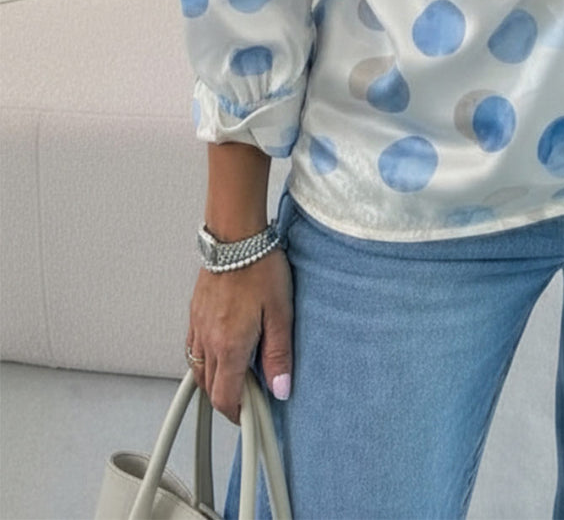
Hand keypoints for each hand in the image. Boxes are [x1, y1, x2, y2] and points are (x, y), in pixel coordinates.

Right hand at [185, 249, 292, 423]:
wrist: (235, 235)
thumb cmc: (260, 267)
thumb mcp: (281, 313)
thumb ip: (278, 354)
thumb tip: (280, 389)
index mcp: (229, 346)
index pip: (225, 398)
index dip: (237, 414)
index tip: (251, 417)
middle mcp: (208, 340)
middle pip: (210, 388)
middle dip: (228, 399)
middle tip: (251, 397)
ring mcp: (198, 325)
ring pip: (198, 369)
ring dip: (215, 381)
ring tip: (238, 376)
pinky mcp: (195, 312)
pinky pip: (193, 347)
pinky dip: (205, 359)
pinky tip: (221, 350)